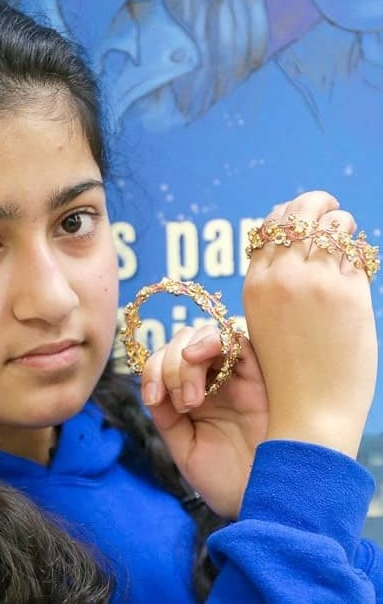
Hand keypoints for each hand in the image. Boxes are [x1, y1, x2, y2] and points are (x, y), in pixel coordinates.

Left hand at [142, 325, 267, 518]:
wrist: (265, 502)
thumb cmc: (228, 482)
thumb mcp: (186, 449)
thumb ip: (167, 417)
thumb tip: (153, 387)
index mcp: (192, 396)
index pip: (165, 362)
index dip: (152, 370)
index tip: (154, 398)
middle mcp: (214, 381)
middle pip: (184, 342)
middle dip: (170, 366)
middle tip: (183, 404)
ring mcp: (236, 376)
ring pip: (205, 336)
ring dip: (186, 358)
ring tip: (192, 398)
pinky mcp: (261, 374)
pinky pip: (236, 341)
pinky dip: (211, 340)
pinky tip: (196, 356)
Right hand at [243, 190, 376, 457]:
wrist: (310, 410)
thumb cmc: (291, 369)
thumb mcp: (268, 321)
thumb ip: (279, 283)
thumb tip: (303, 241)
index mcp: (254, 284)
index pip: (269, 226)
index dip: (288, 215)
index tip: (305, 218)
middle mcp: (279, 276)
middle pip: (297, 211)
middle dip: (316, 204)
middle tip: (331, 210)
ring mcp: (313, 281)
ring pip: (330, 223)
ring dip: (341, 225)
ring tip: (347, 239)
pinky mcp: (346, 292)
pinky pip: (355, 249)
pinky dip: (358, 249)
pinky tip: (358, 263)